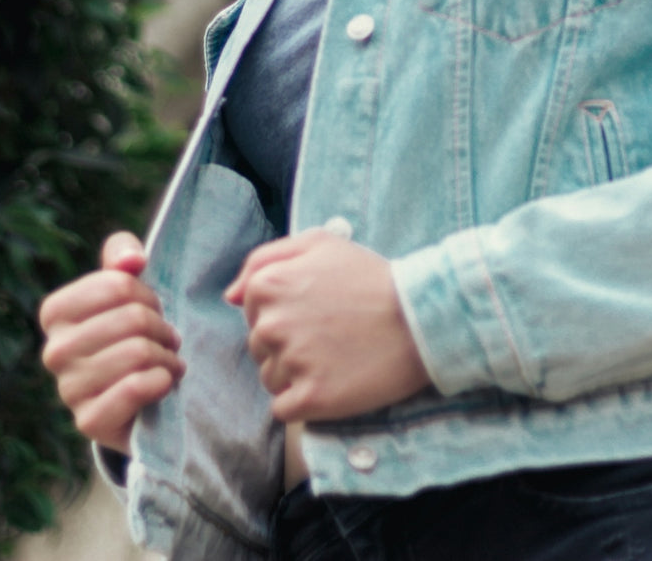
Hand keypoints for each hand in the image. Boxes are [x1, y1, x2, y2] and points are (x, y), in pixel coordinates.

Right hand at [39, 231, 184, 453]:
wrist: (133, 400)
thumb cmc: (128, 332)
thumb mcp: (124, 287)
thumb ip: (123, 255)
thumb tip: (133, 259)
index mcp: (55, 312)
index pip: (118, 284)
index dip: (147, 295)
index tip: (151, 309)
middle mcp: (53, 351)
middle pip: (133, 318)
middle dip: (161, 327)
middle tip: (167, 339)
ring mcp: (68, 390)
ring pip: (139, 352)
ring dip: (167, 356)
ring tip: (168, 360)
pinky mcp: (89, 422)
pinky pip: (134, 388)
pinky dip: (161, 381)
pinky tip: (164, 382)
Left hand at [225, 229, 429, 422]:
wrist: (421, 318)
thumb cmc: (370, 276)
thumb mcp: (319, 242)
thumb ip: (264, 259)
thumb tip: (231, 296)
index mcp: (268, 285)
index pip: (250, 310)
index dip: (283, 311)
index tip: (314, 310)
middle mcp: (272, 324)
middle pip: (258, 346)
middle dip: (287, 343)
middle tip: (329, 333)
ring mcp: (291, 363)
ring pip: (270, 378)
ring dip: (294, 373)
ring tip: (334, 355)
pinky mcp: (311, 399)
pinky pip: (284, 409)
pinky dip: (303, 401)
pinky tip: (332, 381)